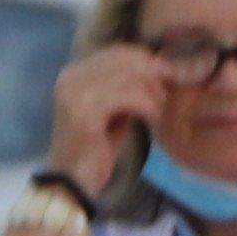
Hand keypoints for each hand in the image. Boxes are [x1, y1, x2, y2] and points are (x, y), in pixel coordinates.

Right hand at [42, 42, 164, 198]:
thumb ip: (127, 87)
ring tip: (159, 111)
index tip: (165, 79)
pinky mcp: (85, 112)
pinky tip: (153, 119)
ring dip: (153, 93)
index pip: (117, 51)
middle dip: (152, 75)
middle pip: (125, 59)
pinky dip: (147, 105)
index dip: (145, 61)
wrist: (72, 183)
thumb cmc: (95, 149)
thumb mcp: (113, 111)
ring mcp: (75, 93)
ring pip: (130, 76)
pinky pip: (129, 96)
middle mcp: (70, 77)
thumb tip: (158, 66)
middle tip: (165, 96)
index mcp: (73, 73)